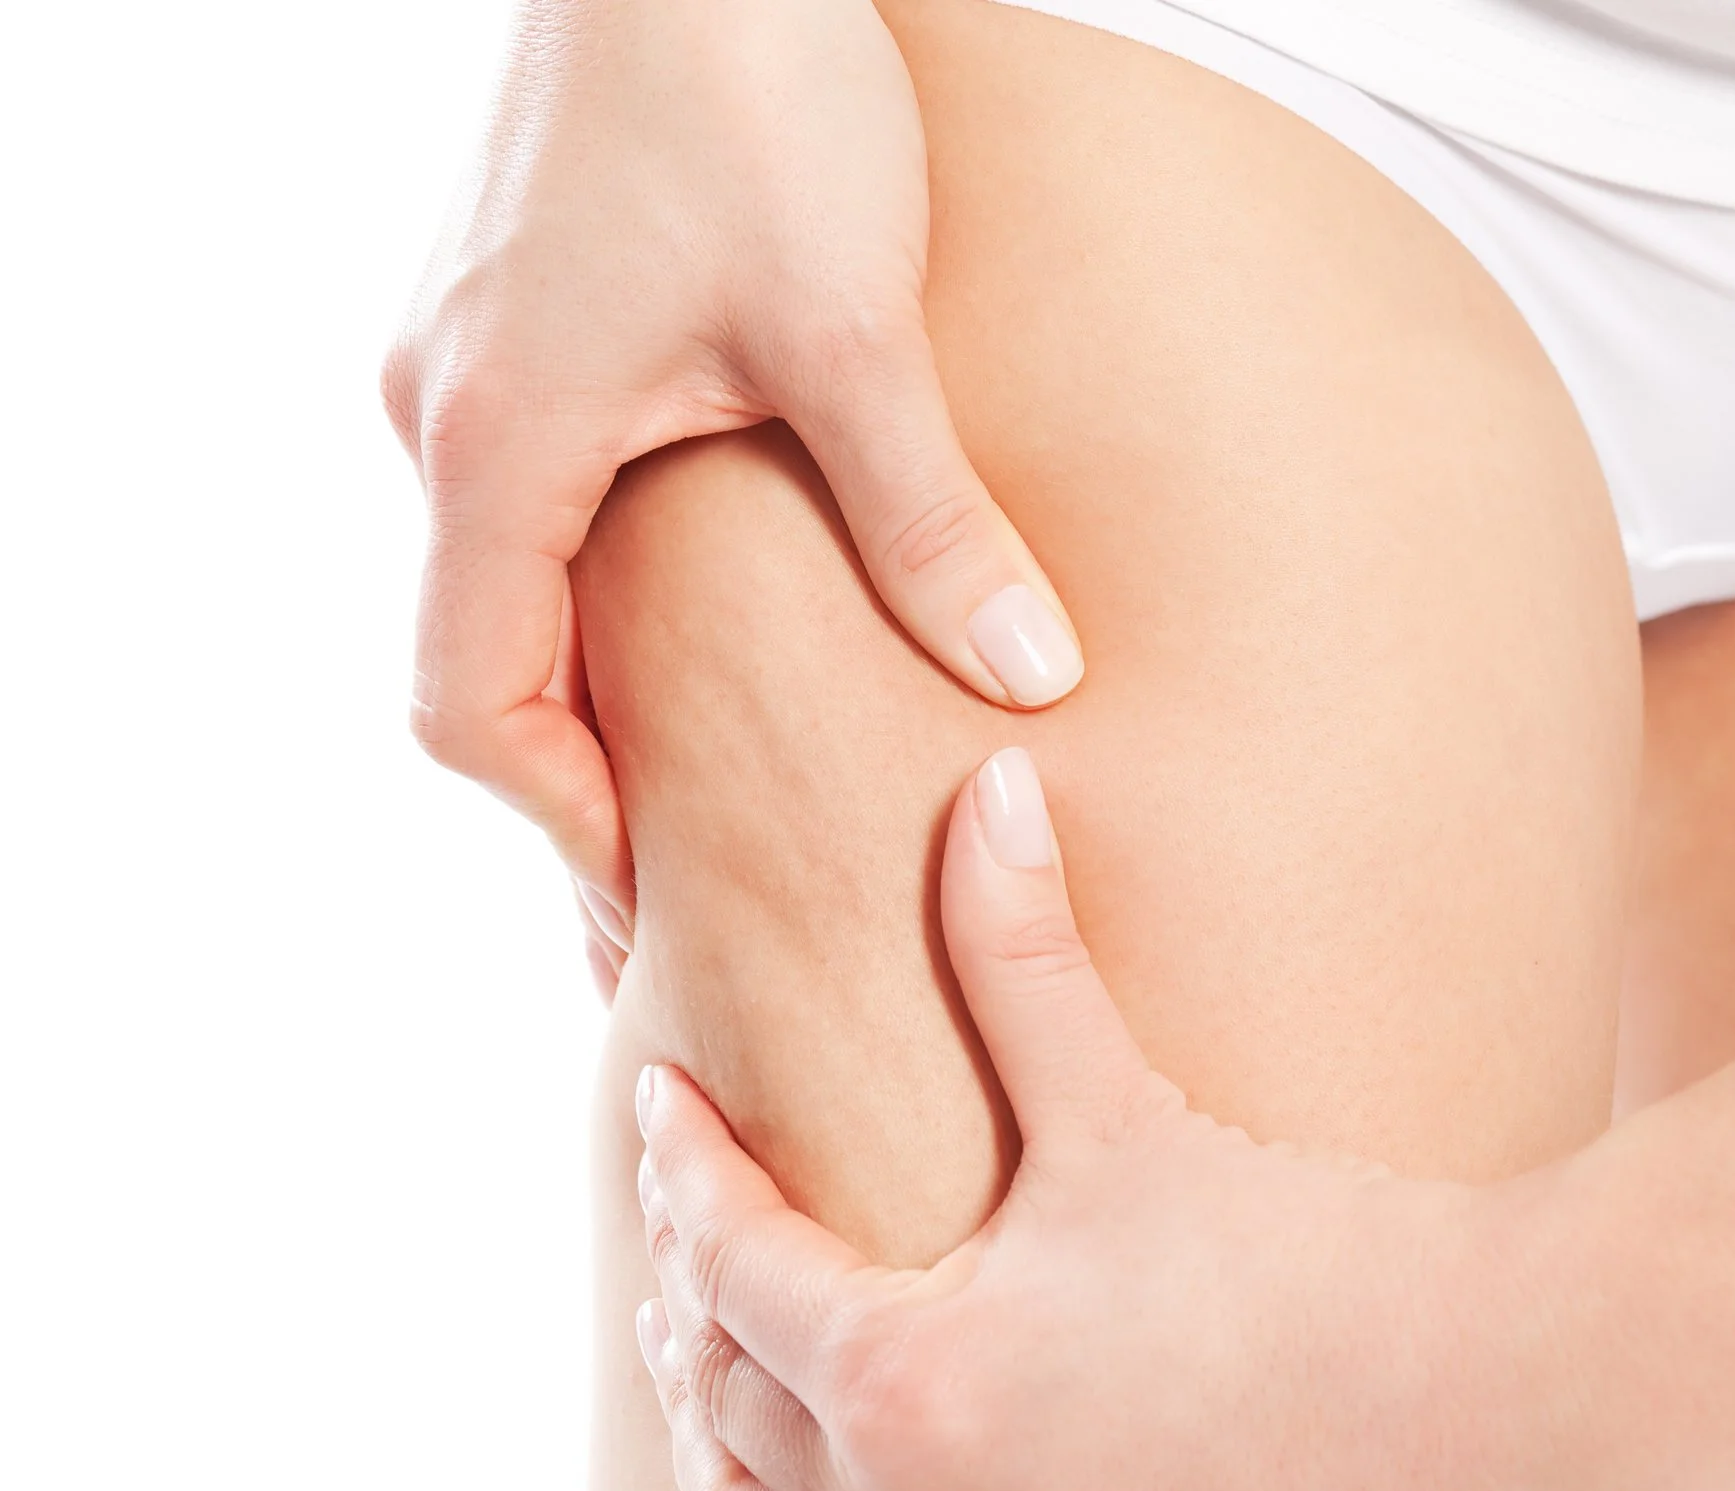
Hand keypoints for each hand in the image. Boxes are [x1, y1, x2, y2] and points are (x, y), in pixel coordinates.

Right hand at [383, 0, 1084, 973]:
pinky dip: (596, 579)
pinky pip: (530, 490)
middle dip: (580, 777)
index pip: (473, 710)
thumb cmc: (749, 92)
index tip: (668, 899)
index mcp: (496, 443)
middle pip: (479, 660)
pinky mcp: (519, 310)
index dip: (567, 828)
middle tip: (693, 872)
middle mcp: (448, 412)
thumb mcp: (852, 334)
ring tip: (706, 764)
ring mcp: (469, 356)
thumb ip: (930, 523)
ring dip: (591, 675)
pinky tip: (700, 607)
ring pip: (501, 574)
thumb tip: (1031, 677)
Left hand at [632, 748, 1626, 1490]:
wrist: (1506, 1418)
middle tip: (690, 1221)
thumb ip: (1026, 955)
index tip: (665, 1103)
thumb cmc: (1320, 1263)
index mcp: (911, 1384)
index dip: (682, 1170)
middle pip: (722, 1411)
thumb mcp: (1133, 1117)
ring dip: (716, 1459)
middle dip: (685, 1304)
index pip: (727, 1261)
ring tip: (722, 1376)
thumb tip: (986, 782)